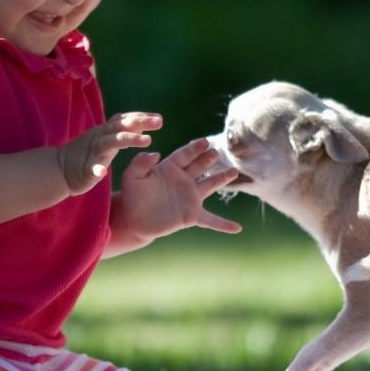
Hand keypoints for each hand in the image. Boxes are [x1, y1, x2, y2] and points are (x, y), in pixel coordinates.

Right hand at [57, 112, 161, 195]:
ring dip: (128, 139)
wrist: (59, 169)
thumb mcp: (107, 139)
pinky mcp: (84, 169)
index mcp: (106, 131)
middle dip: (140, 122)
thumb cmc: (88, 154)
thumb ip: (122, 131)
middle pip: (121, 126)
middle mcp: (100, 137)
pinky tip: (103, 173)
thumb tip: (142, 123)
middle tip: (159, 122)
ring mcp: (92, 152)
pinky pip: (91, 168)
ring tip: (147, 141)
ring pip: (110, 142)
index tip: (158, 118)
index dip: (141, 117)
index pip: (124, 119)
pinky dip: (96, 169)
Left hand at [110, 138, 241, 250]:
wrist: (133, 219)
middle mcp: (183, 180)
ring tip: (234, 172)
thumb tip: (155, 153)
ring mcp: (190, 197)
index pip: (185, 155)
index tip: (205, 142)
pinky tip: (237, 228)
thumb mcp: (132, 176)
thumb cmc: (133, 195)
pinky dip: (223, 224)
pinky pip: (210, 220)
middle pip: (200, 166)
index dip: (195, 149)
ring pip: (210, 185)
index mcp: (170, 168)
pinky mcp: (191, 215)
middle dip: (208, 159)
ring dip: (222, 179)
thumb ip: (140, 162)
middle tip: (215, 152)